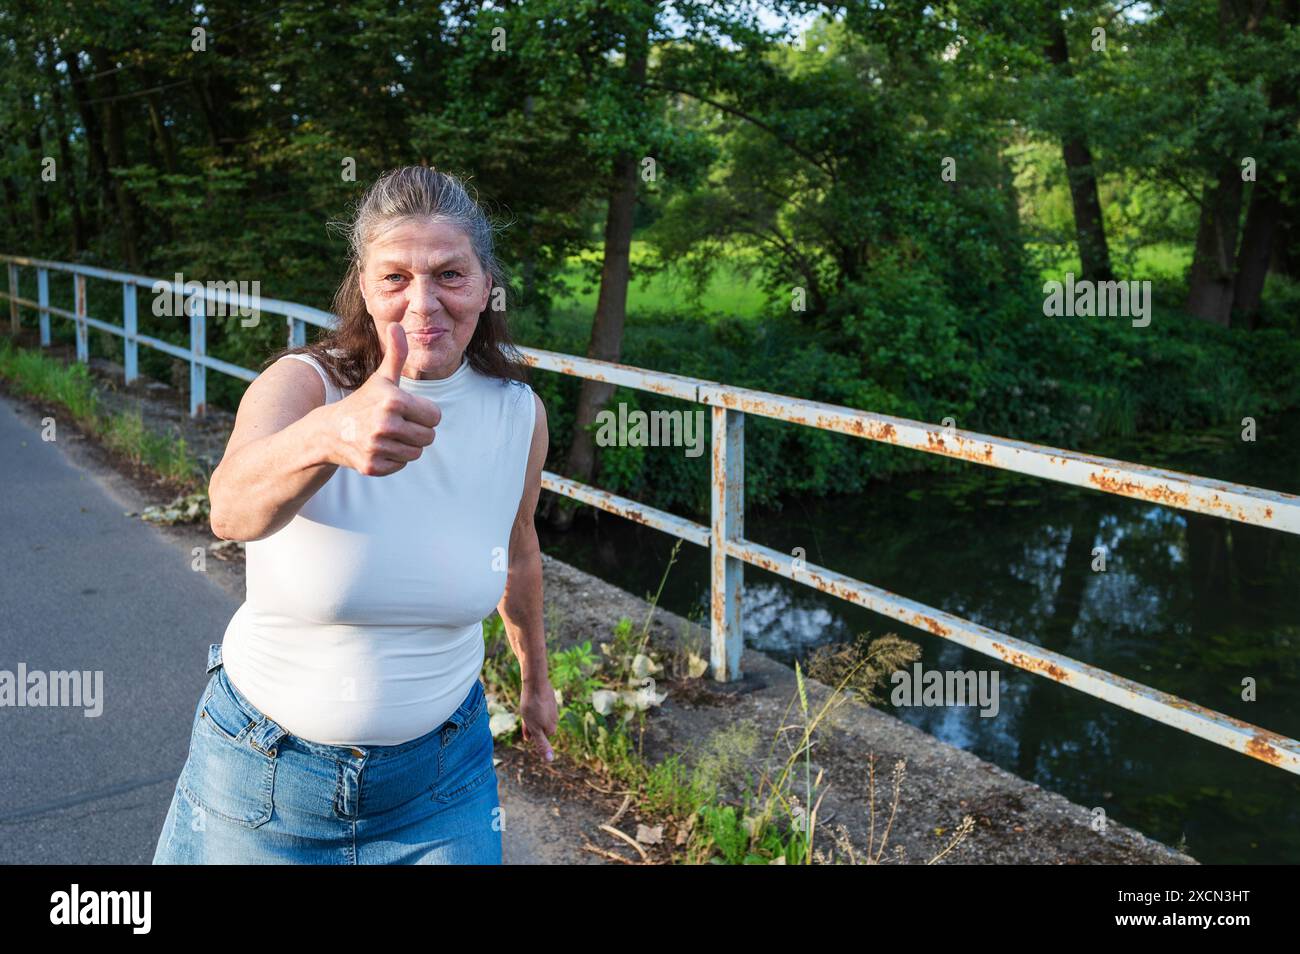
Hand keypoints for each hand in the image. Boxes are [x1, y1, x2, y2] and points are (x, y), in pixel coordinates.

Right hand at [325, 323, 441, 475]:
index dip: (424, 413)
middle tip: (397, 423)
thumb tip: (398, 324)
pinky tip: (378, 447)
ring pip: (416, 453)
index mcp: (394, 401)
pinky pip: (401, 465)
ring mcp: (378, 447)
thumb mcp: (381, 378)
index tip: (407, 410)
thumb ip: (396, 354)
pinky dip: (393, 459)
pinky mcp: (373, 466)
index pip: (435, 416)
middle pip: (429, 436)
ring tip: (387, 435)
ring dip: (406, 445)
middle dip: (417, 430)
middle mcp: (386, 424)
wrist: (329, 430)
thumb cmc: (363, 401)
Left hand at [519, 677, 557, 762]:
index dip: (530, 731)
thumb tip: (550, 760)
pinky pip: (541, 706)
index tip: (526, 723)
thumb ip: (542, 744)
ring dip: (532, 714)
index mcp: (552, 727)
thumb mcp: (534, 728)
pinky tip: (530, 698)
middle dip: (531, 724)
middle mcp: (555, 719)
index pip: (540, 737)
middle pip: (540, 727)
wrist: (536, 682)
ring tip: (526, 706)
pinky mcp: (549, 698)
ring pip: (539, 716)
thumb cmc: (532, 706)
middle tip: (525, 714)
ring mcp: (553, 708)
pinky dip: (534, 705)